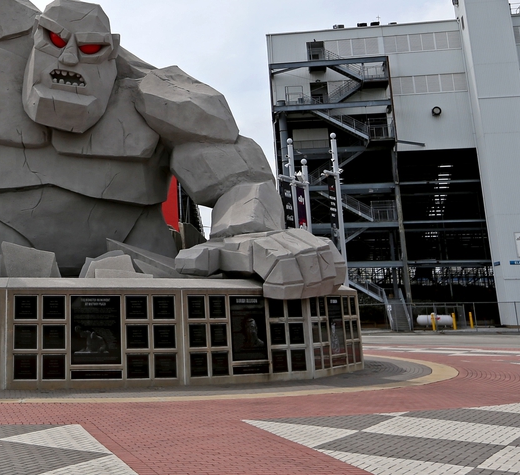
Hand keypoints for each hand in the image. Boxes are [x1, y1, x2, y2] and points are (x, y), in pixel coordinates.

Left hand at [175, 229, 345, 298]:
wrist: (250, 221)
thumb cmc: (232, 247)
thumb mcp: (212, 252)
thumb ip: (199, 260)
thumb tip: (184, 265)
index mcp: (258, 247)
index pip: (276, 260)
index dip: (281, 280)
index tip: (272, 292)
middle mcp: (282, 241)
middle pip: (302, 262)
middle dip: (303, 284)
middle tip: (297, 297)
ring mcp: (299, 241)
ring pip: (320, 258)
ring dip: (321, 279)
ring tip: (316, 295)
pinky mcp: (312, 243)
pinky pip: (332, 254)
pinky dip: (335, 269)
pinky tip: (331, 284)